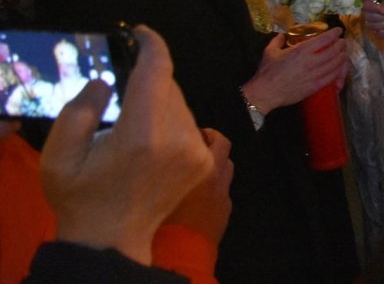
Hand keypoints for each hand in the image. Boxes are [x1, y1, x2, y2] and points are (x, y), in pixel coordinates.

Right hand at [41, 26, 212, 265]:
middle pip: (168, 86)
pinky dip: (169, 122)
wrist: (110, 240)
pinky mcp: (203, 161)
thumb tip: (106, 81)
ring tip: (131, 127)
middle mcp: (177, 137)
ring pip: (179, 103)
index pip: (158, 71)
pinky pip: (188, 123)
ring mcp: (196, 150)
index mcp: (142, 133)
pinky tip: (148, 141)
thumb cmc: (80, 196)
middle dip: (146, 81)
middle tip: (119, 95)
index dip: (151, 44)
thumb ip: (79, 109)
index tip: (139, 32)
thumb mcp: (59, 155)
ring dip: (158, 103)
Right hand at [161, 128, 232, 247]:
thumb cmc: (161, 218)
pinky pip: (224, 190)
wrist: (180, 252)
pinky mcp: (226, 210)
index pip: (214, 138)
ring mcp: (224, 194)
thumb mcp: (155, 185)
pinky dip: (215, 185)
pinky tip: (200, 193)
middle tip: (196, 143)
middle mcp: (217, 176)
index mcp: (202, 166)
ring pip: (227, 168)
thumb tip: (158, 156)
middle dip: (212, 142)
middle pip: (225, 147)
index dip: (202, 132)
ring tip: (197, 167)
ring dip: (216, 163)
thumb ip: (161, 167)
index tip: (188, 132)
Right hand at [240, 28, 348, 114]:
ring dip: (342, 58)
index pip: (324, 39)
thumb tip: (281, 36)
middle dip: (341, 45)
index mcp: (301, 50)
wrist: (266, 93)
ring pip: (335, 64)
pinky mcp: (315, 87)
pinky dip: (338, 73)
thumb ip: (277, 41)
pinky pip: (331, 78)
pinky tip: (340, 70)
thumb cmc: (267, 72)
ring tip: (344, 54)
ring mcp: (315, 75)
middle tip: (343, 43)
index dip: (334, 34)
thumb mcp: (270, 52)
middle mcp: (311, 61)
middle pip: (334, 51)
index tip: (338, 31)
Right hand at [368, 0, 383, 35]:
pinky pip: (381, 29)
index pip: (365, 2)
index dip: (370, 8)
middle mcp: (378, 2)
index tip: (381, 8)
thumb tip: (381, 11)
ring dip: (381, 24)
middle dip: (379, 17)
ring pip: (373, 23)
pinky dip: (380, 33)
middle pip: (368, 15)